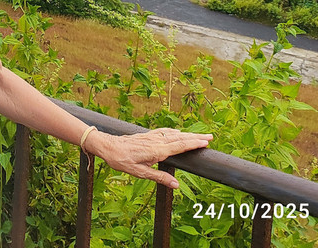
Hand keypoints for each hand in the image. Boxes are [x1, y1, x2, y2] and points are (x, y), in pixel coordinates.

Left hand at [92, 127, 212, 188]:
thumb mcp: (140, 173)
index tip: (206, 142)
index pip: (180, 146)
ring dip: (187, 134)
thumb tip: (176, 185)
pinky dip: (175, 132)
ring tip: (200, 135)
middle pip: (180, 138)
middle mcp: (157, 141)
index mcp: (157, 150)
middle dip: (195, 137)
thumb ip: (159, 178)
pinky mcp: (147, 135)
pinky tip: (178, 132)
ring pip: (173, 134)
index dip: (194, 143)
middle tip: (210, 136)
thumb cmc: (122, 161)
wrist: (107, 146)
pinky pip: (165, 132)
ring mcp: (152, 137)